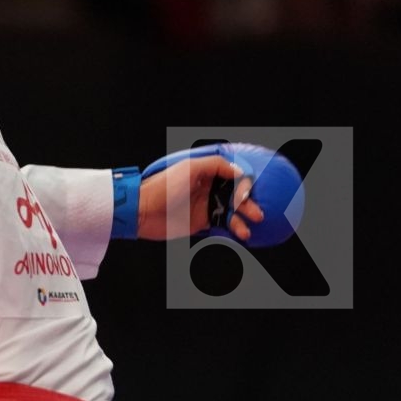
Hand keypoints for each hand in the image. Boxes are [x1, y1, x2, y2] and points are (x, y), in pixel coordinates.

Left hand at [137, 152, 262, 241]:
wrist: (143, 210)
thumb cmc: (164, 186)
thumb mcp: (190, 168)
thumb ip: (216, 165)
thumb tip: (240, 172)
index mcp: (206, 173)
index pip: (233, 176)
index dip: (245, 184)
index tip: (253, 191)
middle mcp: (208, 189)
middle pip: (235, 196)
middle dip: (248, 205)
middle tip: (257, 214)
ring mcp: (205, 206)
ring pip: (231, 213)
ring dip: (241, 221)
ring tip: (247, 230)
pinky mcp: (200, 223)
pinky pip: (221, 226)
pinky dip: (232, 230)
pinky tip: (240, 235)